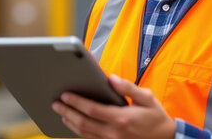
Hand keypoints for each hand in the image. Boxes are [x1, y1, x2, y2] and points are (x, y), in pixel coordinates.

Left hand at [51, 74, 175, 138]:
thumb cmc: (155, 117)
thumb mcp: (147, 98)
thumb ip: (128, 87)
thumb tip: (111, 79)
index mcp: (121, 118)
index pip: (92, 109)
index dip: (76, 102)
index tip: (64, 95)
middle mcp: (114, 133)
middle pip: (83, 123)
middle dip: (66, 112)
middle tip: (55, 104)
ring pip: (84, 134)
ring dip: (70, 123)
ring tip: (60, 113)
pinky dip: (79, 133)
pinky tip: (73, 124)